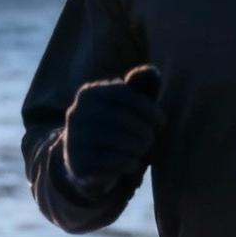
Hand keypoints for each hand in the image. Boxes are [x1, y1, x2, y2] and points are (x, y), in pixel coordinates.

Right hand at [62, 63, 163, 193]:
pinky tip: (134, 164)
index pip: (126, 95)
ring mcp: (75, 140)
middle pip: (125, 119)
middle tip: (151, 138)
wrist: (85, 162)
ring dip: (140, 147)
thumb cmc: (115, 127)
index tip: (160, 122)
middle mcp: (76, 114)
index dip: (150, 109)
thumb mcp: (128, 104)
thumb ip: (142, 85)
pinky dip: (132, 163)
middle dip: (146, 130)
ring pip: (121, 141)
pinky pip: (117, 162)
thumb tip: (152, 71)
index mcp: (88, 94)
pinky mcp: (80, 165)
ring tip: (143, 149)